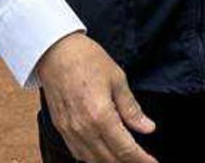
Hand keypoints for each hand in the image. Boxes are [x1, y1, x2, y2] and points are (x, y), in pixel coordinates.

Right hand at [36, 32, 157, 162]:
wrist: (56, 52)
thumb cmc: (88, 60)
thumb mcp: (117, 79)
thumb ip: (131, 108)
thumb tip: (147, 128)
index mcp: (101, 116)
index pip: (125, 148)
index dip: (140, 159)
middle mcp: (84, 129)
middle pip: (109, 159)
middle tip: (143, 162)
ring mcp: (70, 131)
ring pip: (92, 160)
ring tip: (126, 161)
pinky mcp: (61, 128)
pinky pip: (77, 153)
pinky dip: (92, 158)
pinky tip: (103, 155)